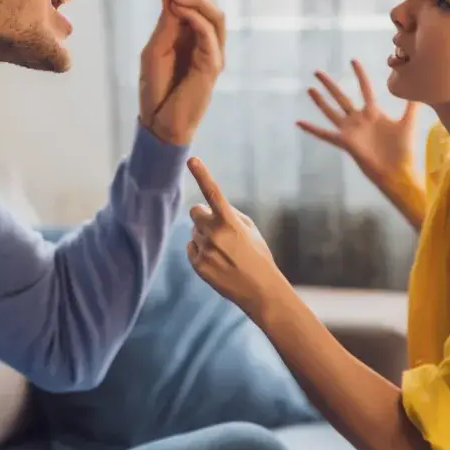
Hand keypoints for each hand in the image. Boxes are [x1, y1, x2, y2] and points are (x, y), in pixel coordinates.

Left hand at [139, 0, 226, 145]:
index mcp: (191, 37)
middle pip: (211, 6)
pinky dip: (196, 19)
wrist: (158, 121)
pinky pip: (210, 35)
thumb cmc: (156, 88)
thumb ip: (166, 23)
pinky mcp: (212, 66)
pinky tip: (179, 10)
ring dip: (197, 1)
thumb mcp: (156, 48)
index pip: (195, 5)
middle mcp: (206, 43)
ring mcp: (212, 54)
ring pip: (216, 17)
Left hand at [185, 157, 283, 315]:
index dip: (203, 174)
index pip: (213, 193)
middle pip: (194, 212)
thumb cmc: (257, 254)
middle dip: (202, 216)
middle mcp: (214, 234)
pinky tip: (216, 260)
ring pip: (193, 231)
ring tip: (223, 251)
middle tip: (217, 227)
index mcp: (230, 222)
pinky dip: (200, 250)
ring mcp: (204, 250)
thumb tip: (206, 207)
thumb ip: (228, 214)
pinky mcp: (198, 265)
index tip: (192, 159)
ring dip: (203, 235)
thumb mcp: (249, 229)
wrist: (259, 289)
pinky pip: (190, 247)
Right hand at [298, 60, 419, 193]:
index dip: (360, 74)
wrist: (398, 172)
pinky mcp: (346, 142)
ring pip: (331, 111)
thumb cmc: (404, 150)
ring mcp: (351, 131)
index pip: (364, 89)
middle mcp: (359, 120)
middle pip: (342, 97)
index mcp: (373, 114)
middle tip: (318, 71)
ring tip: (309, 89)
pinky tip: (299, 122)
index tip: (353, 60)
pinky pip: (325, 134)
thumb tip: (422, 85)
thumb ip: (412, 105)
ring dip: (320, 101)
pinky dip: (312, 129)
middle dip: (330, 84)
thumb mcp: (408, 122)